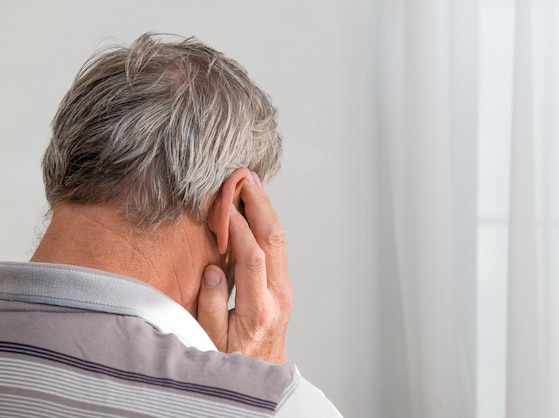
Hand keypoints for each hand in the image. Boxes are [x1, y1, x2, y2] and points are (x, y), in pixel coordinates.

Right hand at [197, 171, 291, 362]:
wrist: (262, 372)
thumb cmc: (233, 360)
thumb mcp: (213, 342)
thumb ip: (212, 306)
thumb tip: (213, 270)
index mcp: (260, 309)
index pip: (252, 258)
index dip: (238, 228)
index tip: (224, 204)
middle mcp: (278, 295)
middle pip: (273, 240)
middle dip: (259, 205)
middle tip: (245, 177)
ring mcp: (284, 288)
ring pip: (279, 240)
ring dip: (265, 209)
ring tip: (252, 183)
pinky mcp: (282, 284)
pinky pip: (277, 247)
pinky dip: (266, 223)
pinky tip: (256, 208)